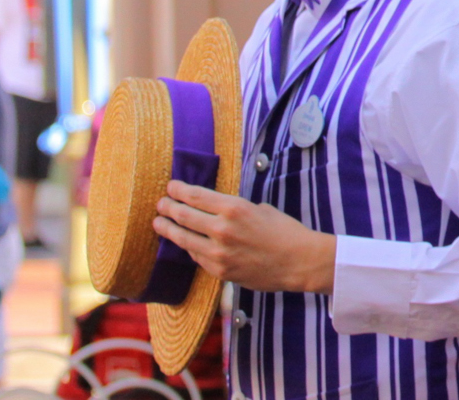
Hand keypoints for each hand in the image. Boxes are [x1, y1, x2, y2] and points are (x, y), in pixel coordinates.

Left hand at [154, 180, 337, 293]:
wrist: (298, 261)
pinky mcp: (219, 271)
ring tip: (159, 223)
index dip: (179, 190)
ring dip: (168, 230)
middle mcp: (222, 229)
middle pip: (183, 216)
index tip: (171, 187)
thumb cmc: (285, 231)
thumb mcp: (259, 209)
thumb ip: (234, 211)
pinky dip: (189, 248)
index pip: (196, 196)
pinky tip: (184, 243)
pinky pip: (197, 257)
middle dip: (168, 208)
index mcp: (234, 208)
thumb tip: (215, 211)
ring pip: (183, 239)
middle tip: (160, 204)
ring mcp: (218, 253)